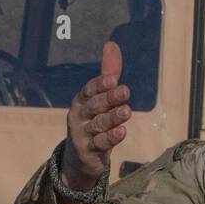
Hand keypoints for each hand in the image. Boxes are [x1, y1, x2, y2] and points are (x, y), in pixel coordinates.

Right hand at [61, 41, 130, 192]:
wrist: (80, 159)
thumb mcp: (101, 98)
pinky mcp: (87, 152)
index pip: (89, 89)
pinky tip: (122, 131)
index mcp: (81, 100)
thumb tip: (111, 44)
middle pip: (94, 105)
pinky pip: (100, 144)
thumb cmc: (94, 122)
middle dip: (109, 98)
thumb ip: (108, 73)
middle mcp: (78, 116)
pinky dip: (111, 138)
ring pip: (98, 124)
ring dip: (112, 118)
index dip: (100, 84)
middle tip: (125, 91)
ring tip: (126, 111)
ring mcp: (81, 135)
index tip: (113, 79)